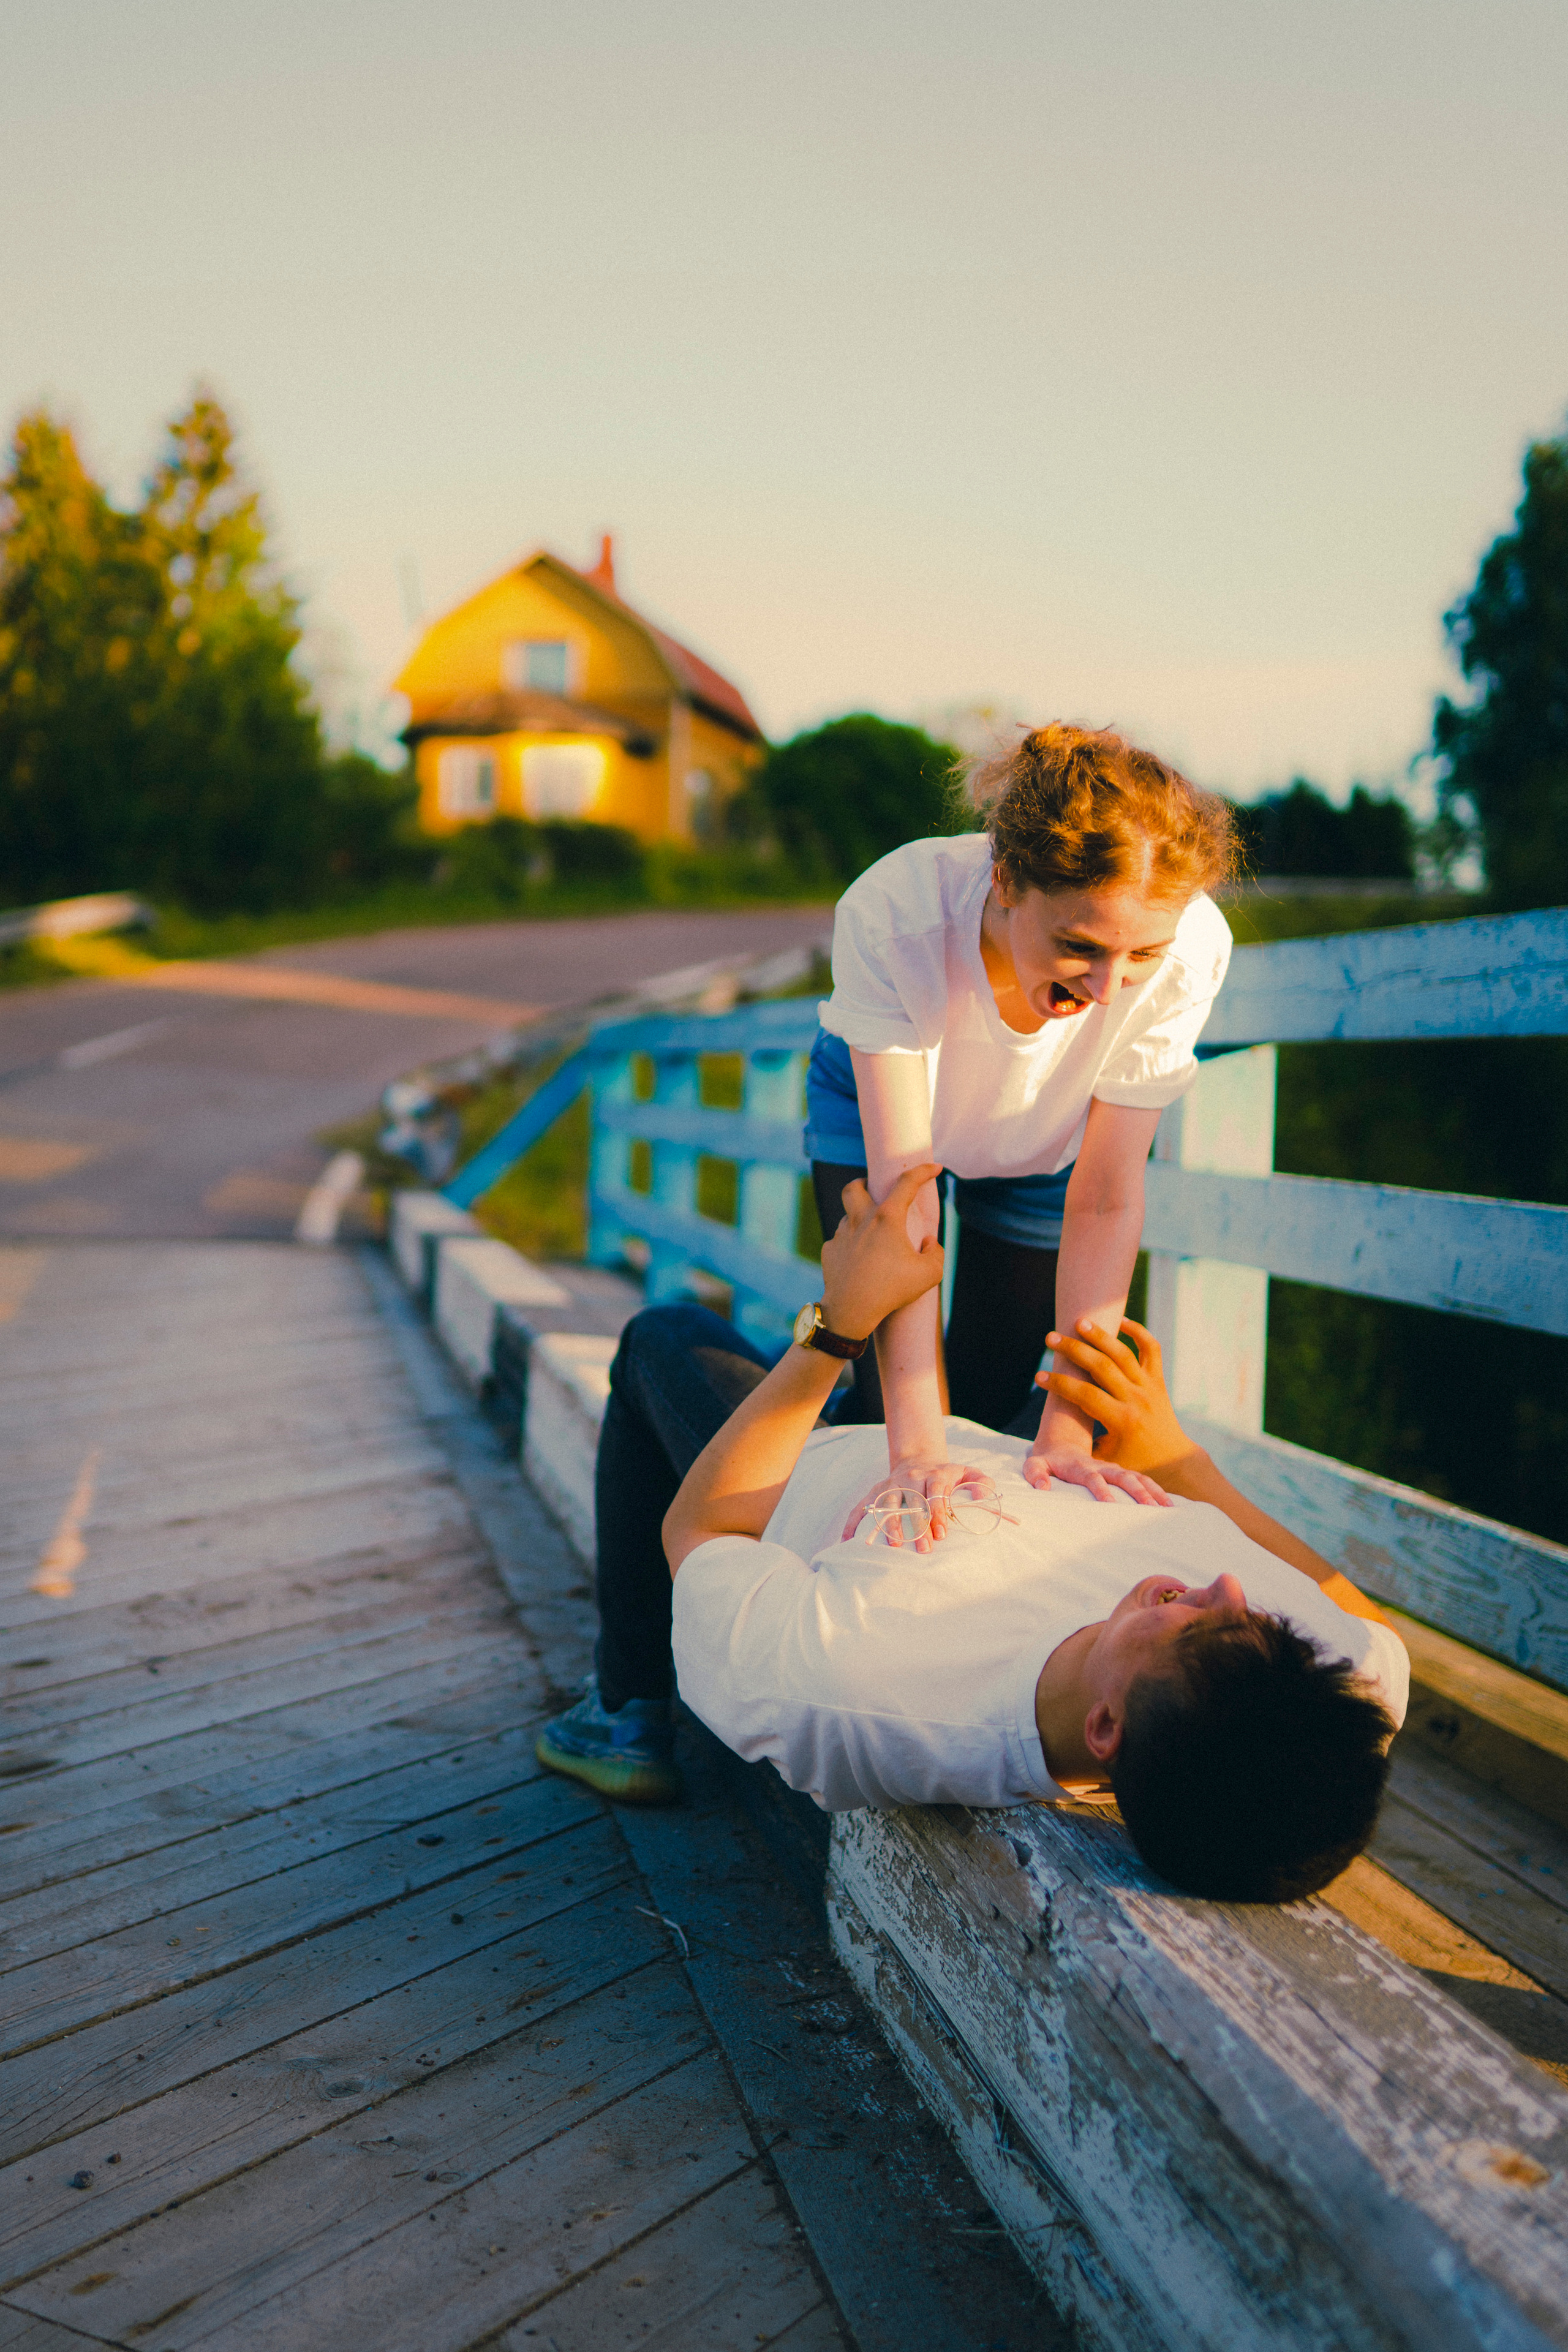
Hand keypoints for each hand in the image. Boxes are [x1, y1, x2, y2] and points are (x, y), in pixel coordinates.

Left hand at [818, 1163, 943, 1341]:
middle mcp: (860, 1220)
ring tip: (873, 1238)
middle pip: (855, 1187)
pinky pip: (839, 1241)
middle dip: (864, 1183)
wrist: (850, 1311)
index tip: (935, 1168)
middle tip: (874, 1191)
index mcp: (887, 1218)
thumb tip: (929, 1243)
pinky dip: (850, 1246)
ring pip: (848, 1216)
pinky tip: (858, 1261)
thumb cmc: (891, 1291)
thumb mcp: (929, 1274)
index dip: (923, 1172)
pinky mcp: (829, 1251)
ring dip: (860, 1220)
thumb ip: (936, 1253)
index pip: (907, 1183)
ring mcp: (841, 1235)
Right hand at [841, 1455, 990, 1553]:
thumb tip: (984, 1496)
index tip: (942, 1535)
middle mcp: (910, 1479)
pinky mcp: (875, 1492)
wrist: (918, 1461)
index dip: (938, 1514)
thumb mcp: (968, 1473)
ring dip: (890, 1524)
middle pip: (913, 1503)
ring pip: (888, 1504)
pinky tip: (847, 1542)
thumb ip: (981, 1483)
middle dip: (918, 1526)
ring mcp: (890, 1485)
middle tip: (924, 1549)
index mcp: (934, 1475)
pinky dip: (852, 1524)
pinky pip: (860, 1507)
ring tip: (894, 1545)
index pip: (935, 1494)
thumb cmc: (947, 1476)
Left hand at [1021, 1420, 1171, 1506]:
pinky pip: (1143, 1480)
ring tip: (1168, 1508)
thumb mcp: (1035, 1464)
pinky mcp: (1123, 1473)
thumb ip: (1035, 1473)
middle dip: (1138, 1491)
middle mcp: (1102, 1466)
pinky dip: (1156, 1491)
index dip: (1100, 1489)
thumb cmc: (1048, 1462)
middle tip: (1151, 1508)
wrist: (1062, 1446)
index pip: (1092, 1477)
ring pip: (1138, 1478)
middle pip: (1123, 1476)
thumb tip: (1042, 1487)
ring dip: (1153, 1491)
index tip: (1109, 1503)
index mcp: (1081, 1466)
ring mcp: (1114, 1469)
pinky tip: (1170, 1506)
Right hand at [1037, 1314, 1197, 1479]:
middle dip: (1074, 1350)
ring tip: (1079, 1321)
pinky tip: (1120, 1321)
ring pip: (1124, 1353)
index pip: (1086, 1395)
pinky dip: (1138, 1332)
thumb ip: (1081, 1444)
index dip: (1060, 1385)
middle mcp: (1137, 1400)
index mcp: (1122, 1421)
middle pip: (1102, 1367)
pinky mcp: (1158, 1380)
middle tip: (1050, 1338)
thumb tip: (1050, 1433)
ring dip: (1100, 1335)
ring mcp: (1150, 1387)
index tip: (1038, 1377)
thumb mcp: (1105, 1459)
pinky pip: (1151, 1349)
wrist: (1173, 1461)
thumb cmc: (1133, 1462)